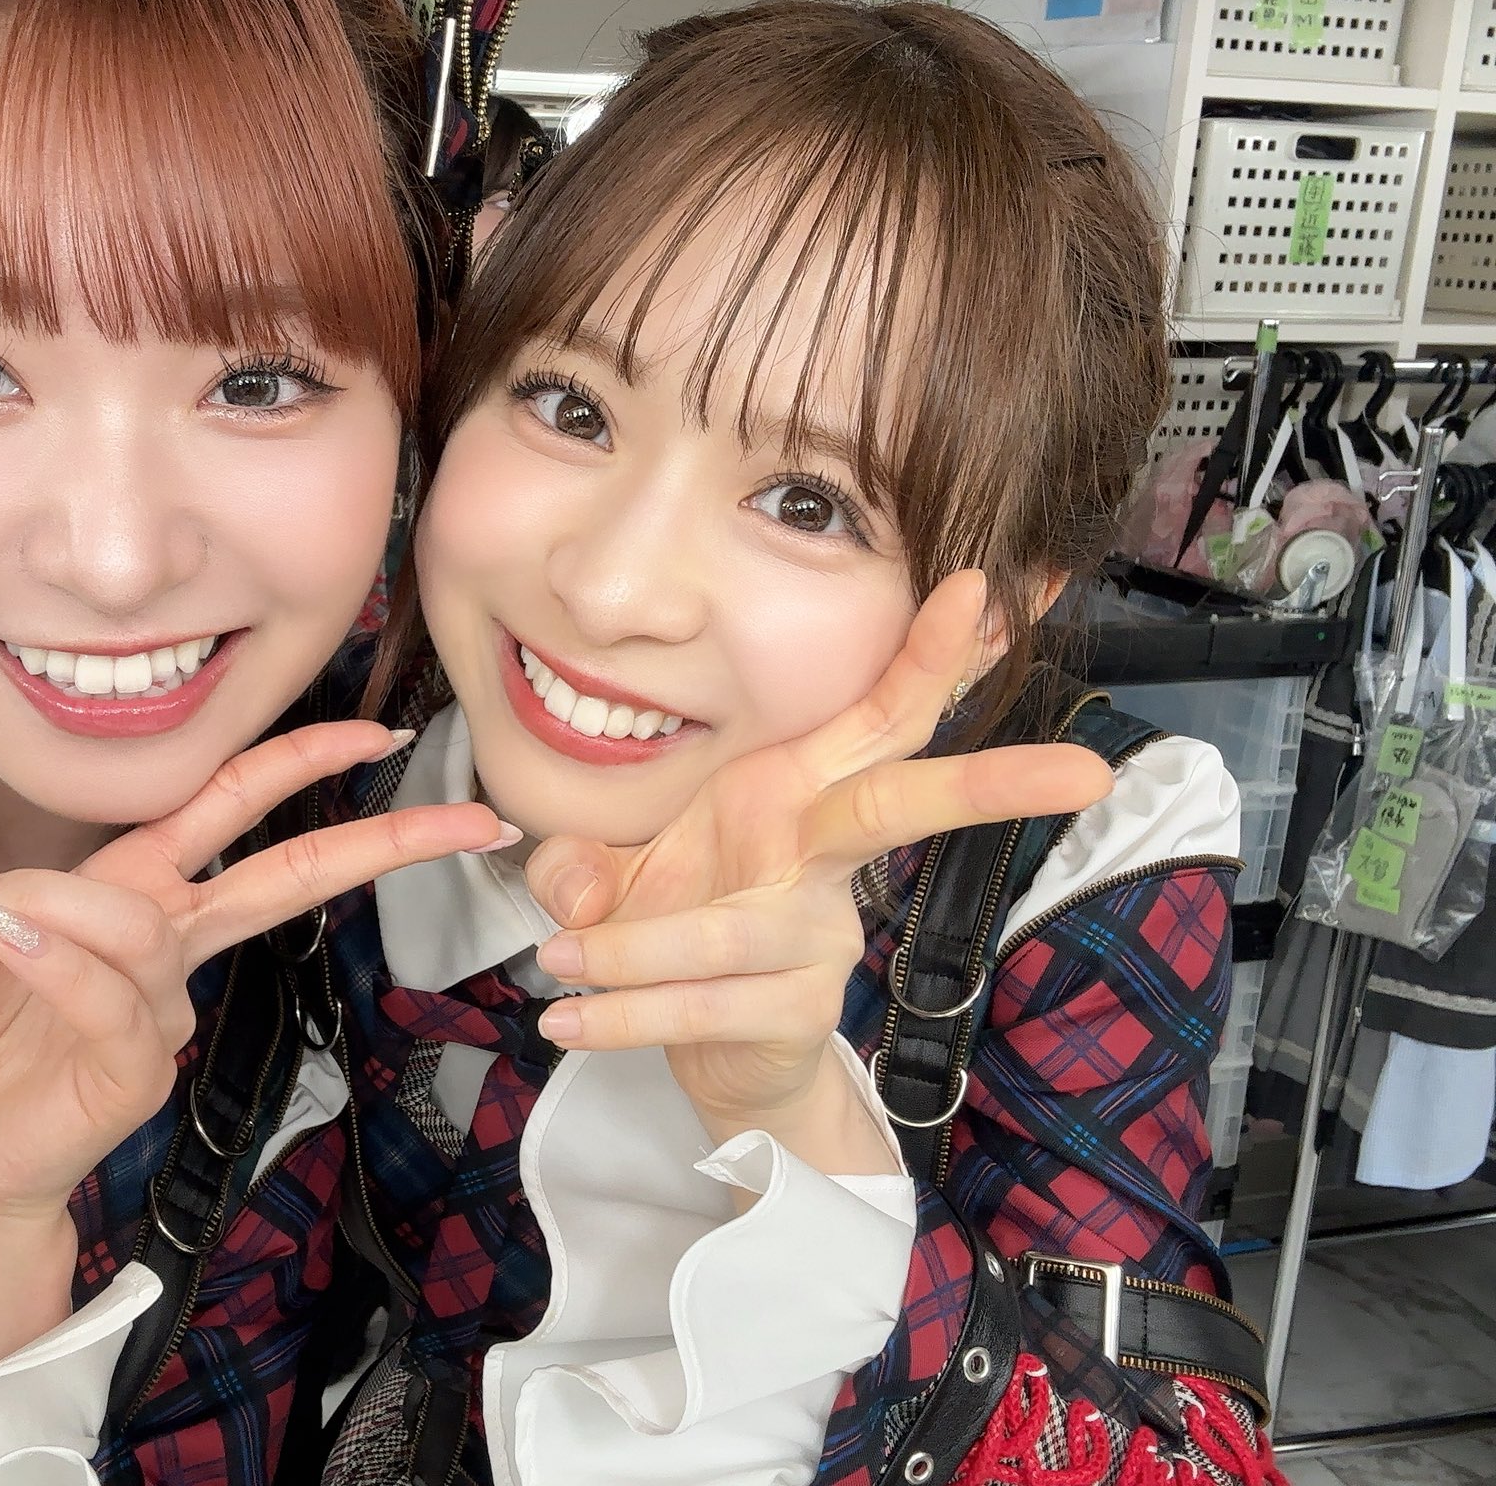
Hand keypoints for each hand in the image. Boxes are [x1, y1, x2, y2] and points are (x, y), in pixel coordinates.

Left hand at [0, 720, 506, 1226]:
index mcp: (136, 890)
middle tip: (467, 817)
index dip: (300, 763)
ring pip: (147, 927)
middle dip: (379, 841)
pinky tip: (7, 943)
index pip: (231, 806)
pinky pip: (113, 997)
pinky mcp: (141, 1068)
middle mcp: (167, 942)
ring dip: (68, 908)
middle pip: (290, 874)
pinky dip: (59, 962)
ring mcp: (163, 1008)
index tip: (376, 733)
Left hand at [523, 572, 1114, 1155]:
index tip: (977, 588)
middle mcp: (818, 856)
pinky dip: (623, 1015)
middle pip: (908, 805)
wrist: (706, 1057)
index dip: (927, 657)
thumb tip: (569, 890)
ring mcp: (819, 935)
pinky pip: (701, 1006)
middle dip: (992, 783)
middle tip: (1087, 772)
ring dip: (633, 947)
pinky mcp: (794, 1008)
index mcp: (792, 793)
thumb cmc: (674, 928)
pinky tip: (566, 1021)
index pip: (874, 715)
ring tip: (558, 960)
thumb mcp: (614, 876)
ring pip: (729, 933)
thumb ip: (581, 861)